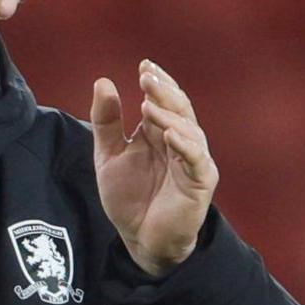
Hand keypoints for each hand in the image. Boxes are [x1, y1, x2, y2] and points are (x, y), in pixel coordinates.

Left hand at [90, 60, 217, 277]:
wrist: (140, 240)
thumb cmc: (129, 198)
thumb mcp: (108, 156)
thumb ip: (106, 122)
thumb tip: (104, 81)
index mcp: (160, 133)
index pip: (164, 100)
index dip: (157, 82)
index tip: (143, 64)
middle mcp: (181, 142)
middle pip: (179, 108)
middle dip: (164, 91)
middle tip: (147, 76)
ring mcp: (193, 161)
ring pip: (188, 129)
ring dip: (169, 115)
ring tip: (149, 104)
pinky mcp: (200, 182)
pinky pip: (195, 159)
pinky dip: (184, 145)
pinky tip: (169, 134)